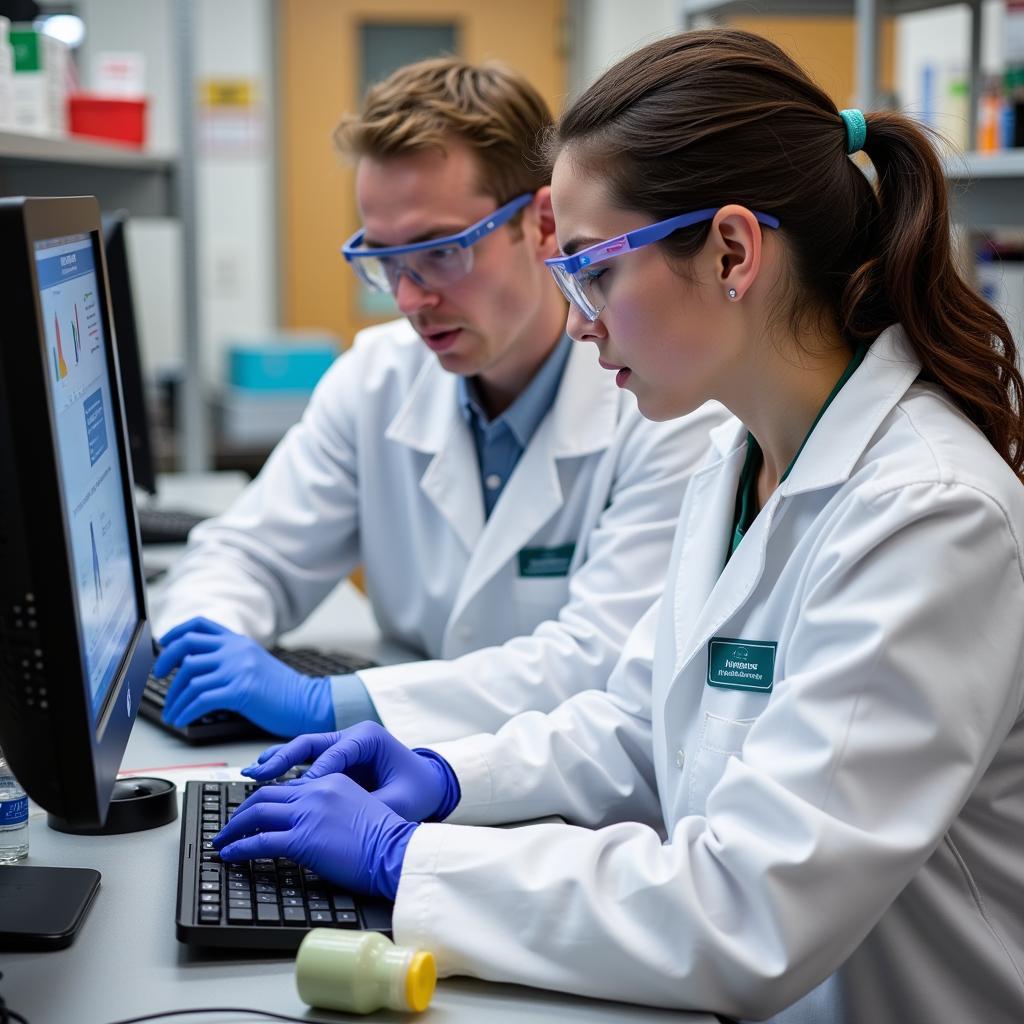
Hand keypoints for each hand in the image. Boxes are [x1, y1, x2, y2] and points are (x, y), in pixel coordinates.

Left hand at [153, 617, 333, 736]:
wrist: (308, 702)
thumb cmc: (282, 690)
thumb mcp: (255, 663)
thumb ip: (231, 659)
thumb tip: (196, 669)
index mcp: (239, 641)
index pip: (199, 625)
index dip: (175, 633)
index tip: (163, 647)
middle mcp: (236, 650)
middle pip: (187, 646)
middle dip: (165, 662)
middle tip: (158, 678)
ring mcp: (238, 668)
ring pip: (189, 677)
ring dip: (173, 698)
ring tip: (171, 713)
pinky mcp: (240, 690)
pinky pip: (200, 699)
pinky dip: (185, 710)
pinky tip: (182, 719)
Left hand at [213, 773, 416, 899]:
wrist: (396, 851)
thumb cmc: (385, 839)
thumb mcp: (357, 810)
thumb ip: (332, 808)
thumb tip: (312, 824)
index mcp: (331, 781)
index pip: (288, 787)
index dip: (265, 800)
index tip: (253, 812)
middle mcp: (316, 791)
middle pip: (265, 795)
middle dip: (241, 811)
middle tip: (229, 825)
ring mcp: (308, 814)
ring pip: (256, 814)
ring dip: (233, 828)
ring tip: (222, 840)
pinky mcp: (303, 839)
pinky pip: (259, 841)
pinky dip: (239, 848)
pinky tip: (230, 855)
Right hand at [242, 721, 458, 821]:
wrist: (429, 783)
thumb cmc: (418, 791)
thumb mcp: (401, 802)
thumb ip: (373, 809)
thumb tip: (348, 825)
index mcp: (369, 738)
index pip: (336, 753)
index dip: (316, 774)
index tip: (300, 793)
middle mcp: (351, 737)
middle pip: (310, 743)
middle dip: (283, 758)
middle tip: (260, 774)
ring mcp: (340, 746)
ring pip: (302, 749)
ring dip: (277, 760)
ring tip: (253, 772)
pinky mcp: (333, 759)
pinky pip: (304, 760)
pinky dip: (284, 767)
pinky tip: (263, 778)